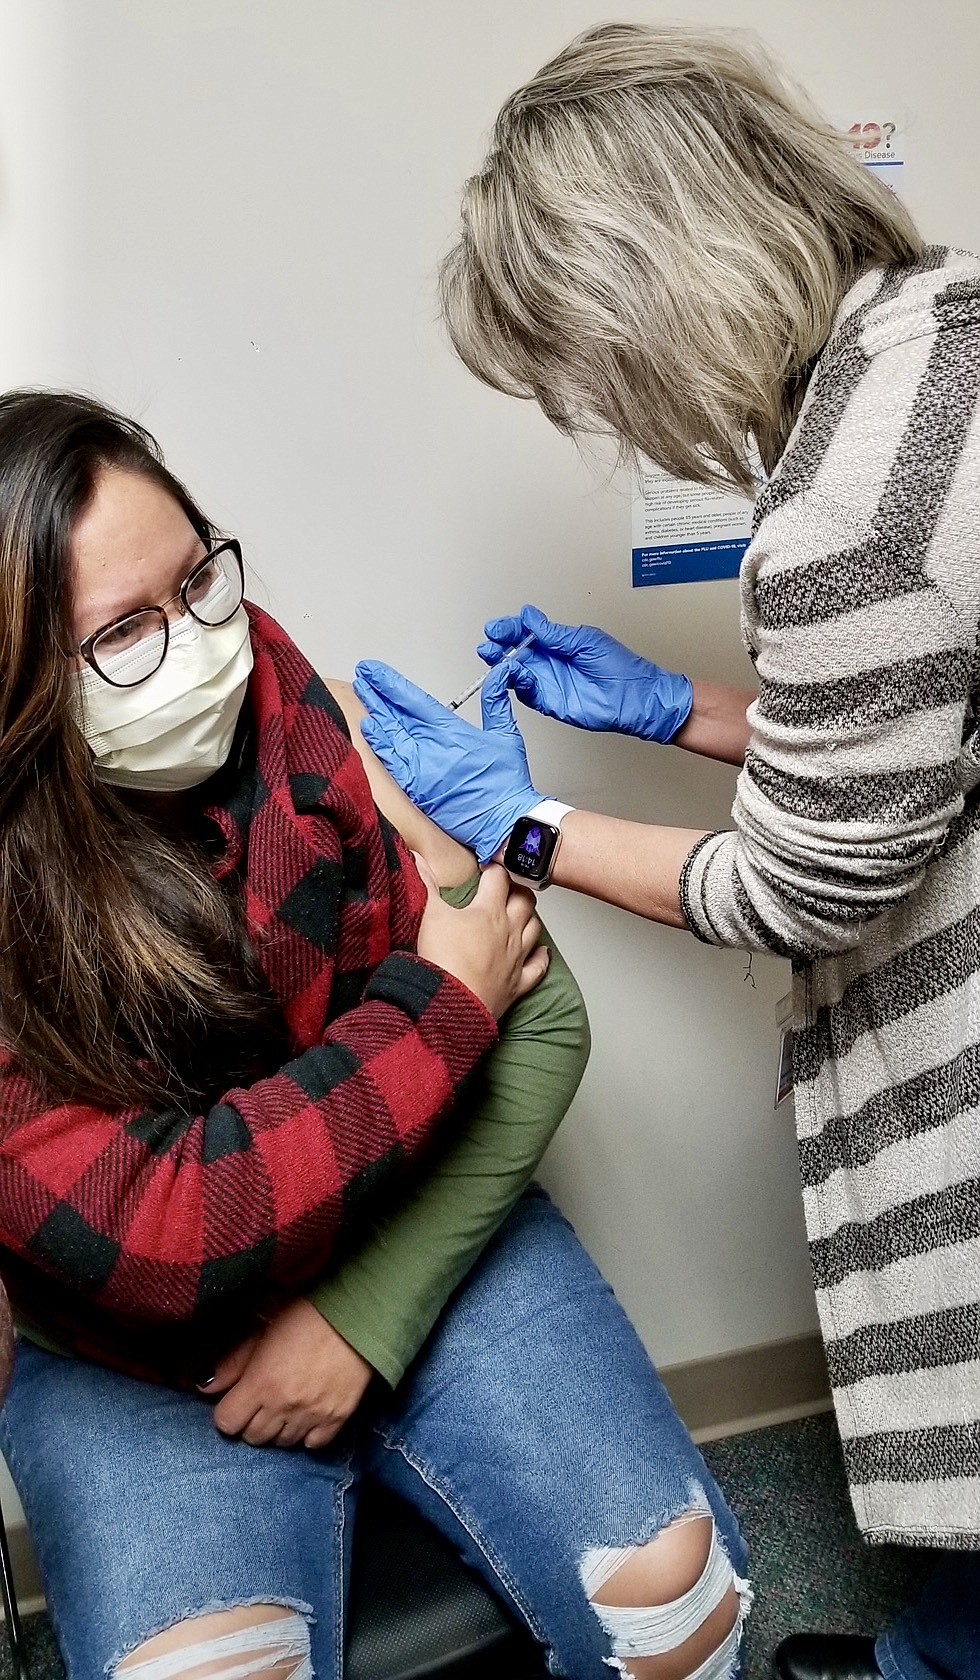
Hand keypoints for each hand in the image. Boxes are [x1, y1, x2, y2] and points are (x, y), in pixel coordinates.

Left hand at [202, 1298, 372, 1450]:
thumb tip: (205, 1387)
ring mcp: (311, 1416)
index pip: (227, 1422)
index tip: (237, 1400)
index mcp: (260, 1382)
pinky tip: (307, 1416)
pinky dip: (307, 1435)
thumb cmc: (304, 1317)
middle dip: (251, 1422)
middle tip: (261, 1402)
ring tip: (285, 1407)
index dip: (228, 1412)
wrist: (356, 1315)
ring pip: (282, 1443)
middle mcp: (283, 1405)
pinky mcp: (337, 1419)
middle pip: (253, 1437)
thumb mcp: (262, 1333)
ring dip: (278, 1429)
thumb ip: (232, 1363)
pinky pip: (313, 1444)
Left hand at [354, 659, 543, 863]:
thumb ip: (496, 702)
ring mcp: (421, 769)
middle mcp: (432, 748)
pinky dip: (378, 745)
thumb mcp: (507, 735)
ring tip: (360, 695)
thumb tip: (501, 675)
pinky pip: (390, 763)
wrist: (504, 823)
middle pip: (397, 714)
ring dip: (374, 713)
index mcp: (453, 731)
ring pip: (390, 735)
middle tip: (362, 676)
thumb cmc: (507, 785)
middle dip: (377, 693)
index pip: (415, 700)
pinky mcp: (415, 790)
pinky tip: (366, 729)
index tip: (374, 670)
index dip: (391, 683)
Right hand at [414, 854, 548, 1017]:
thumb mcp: (429, 914)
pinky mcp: (517, 983)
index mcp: (489, 910)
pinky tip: (543, 952)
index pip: (499, 878)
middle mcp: (509, 930)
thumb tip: (418, 857)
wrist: (452, 1003)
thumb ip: (426, 883)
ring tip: (522, 913)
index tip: (486, 868)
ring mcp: (516, 957)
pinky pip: (537, 967)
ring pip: (535, 929)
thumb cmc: (442, 958)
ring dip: (530, 918)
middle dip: (518, 889)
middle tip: (508, 888)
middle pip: (525, 901)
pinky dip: (541, 958)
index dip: (493, 869)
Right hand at [479, 604, 693, 743]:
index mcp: (559, 642)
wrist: (636, 699)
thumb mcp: (585, 641)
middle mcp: (550, 661)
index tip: (497, 628)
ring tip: (495, 657)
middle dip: (498, 646)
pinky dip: (515, 684)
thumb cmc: (620, 668)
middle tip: (488, 643)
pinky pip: (526, 692)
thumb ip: (553, 633)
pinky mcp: (549, 702)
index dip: (509, 629)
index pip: (526, 632)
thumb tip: (529, 615)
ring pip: (516, 672)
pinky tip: (513, 674)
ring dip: (502, 664)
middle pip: (515, 652)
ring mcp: (548, 682)